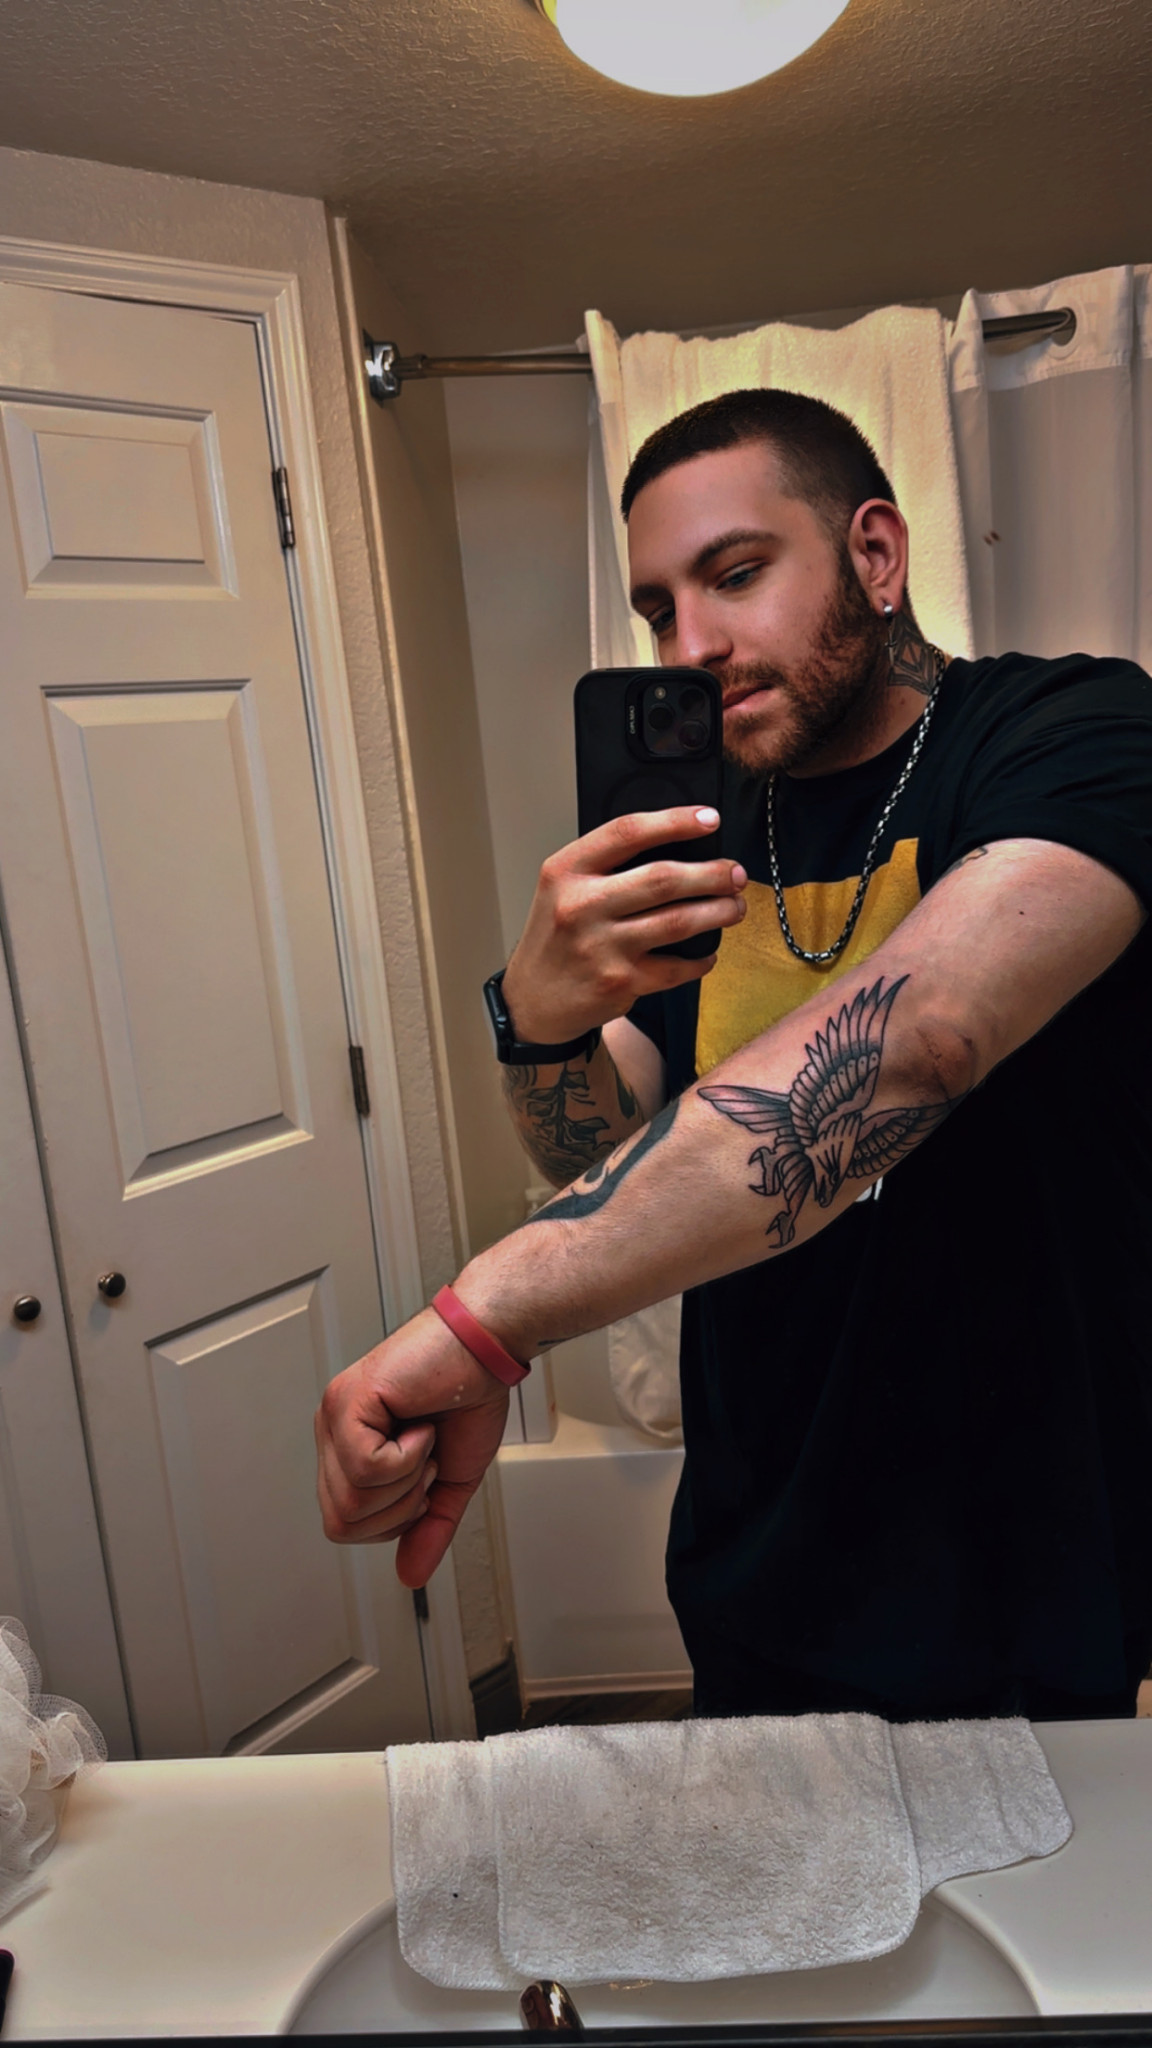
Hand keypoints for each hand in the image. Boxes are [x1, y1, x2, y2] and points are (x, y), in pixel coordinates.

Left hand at [315, 1306, 510, 1586]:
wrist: (486, 1348)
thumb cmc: (468, 1393)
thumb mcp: (451, 1480)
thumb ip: (428, 1528)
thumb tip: (409, 1575)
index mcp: (348, 1447)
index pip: (343, 1523)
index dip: (392, 1518)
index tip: (424, 1478)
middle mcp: (333, 1430)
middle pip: (341, 1521)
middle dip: (399, 1506)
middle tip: (426, 1462)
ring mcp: (336, 1415)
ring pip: (351, 1500)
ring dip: (406, 1479)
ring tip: (424, 1440)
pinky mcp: (349, 1402)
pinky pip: (366, 1468)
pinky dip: (407, 1458)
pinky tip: (420, 1426)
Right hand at [502, 806, 746, 1042]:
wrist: (533, 1001)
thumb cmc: (556, 938)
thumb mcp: (562, 889)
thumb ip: (605, 866)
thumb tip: (677, 847)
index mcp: (566, 872)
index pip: (627, 833)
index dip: (675, 822)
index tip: (709, 819)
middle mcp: (582, 906)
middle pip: (663, 879)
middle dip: (711, 873)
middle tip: (734, 873)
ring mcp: (602, 947)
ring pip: (678, 922)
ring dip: (718, 912)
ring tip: (734, 906)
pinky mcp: (620, 982)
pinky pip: (676, 966)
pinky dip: (701, 959)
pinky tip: (708, 951)